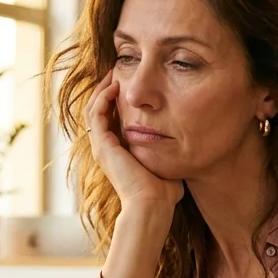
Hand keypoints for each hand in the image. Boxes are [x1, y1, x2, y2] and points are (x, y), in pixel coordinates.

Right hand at [84, 70, 184, 213]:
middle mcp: (106, 148)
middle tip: (116, 72)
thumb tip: (184, 145)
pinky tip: (114, 86)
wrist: (152, 206)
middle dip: (106, 90)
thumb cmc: (163, 193)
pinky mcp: (102, 146)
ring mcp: (101, 147)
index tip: (128, 85)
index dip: (117, 101)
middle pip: (98, 111)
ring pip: (93, 110)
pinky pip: (96, 115)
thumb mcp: (166, 164)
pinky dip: (103, 98)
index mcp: (118, 152)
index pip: (111, 120)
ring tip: (113, 73)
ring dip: (102, 90)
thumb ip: (169, 152)